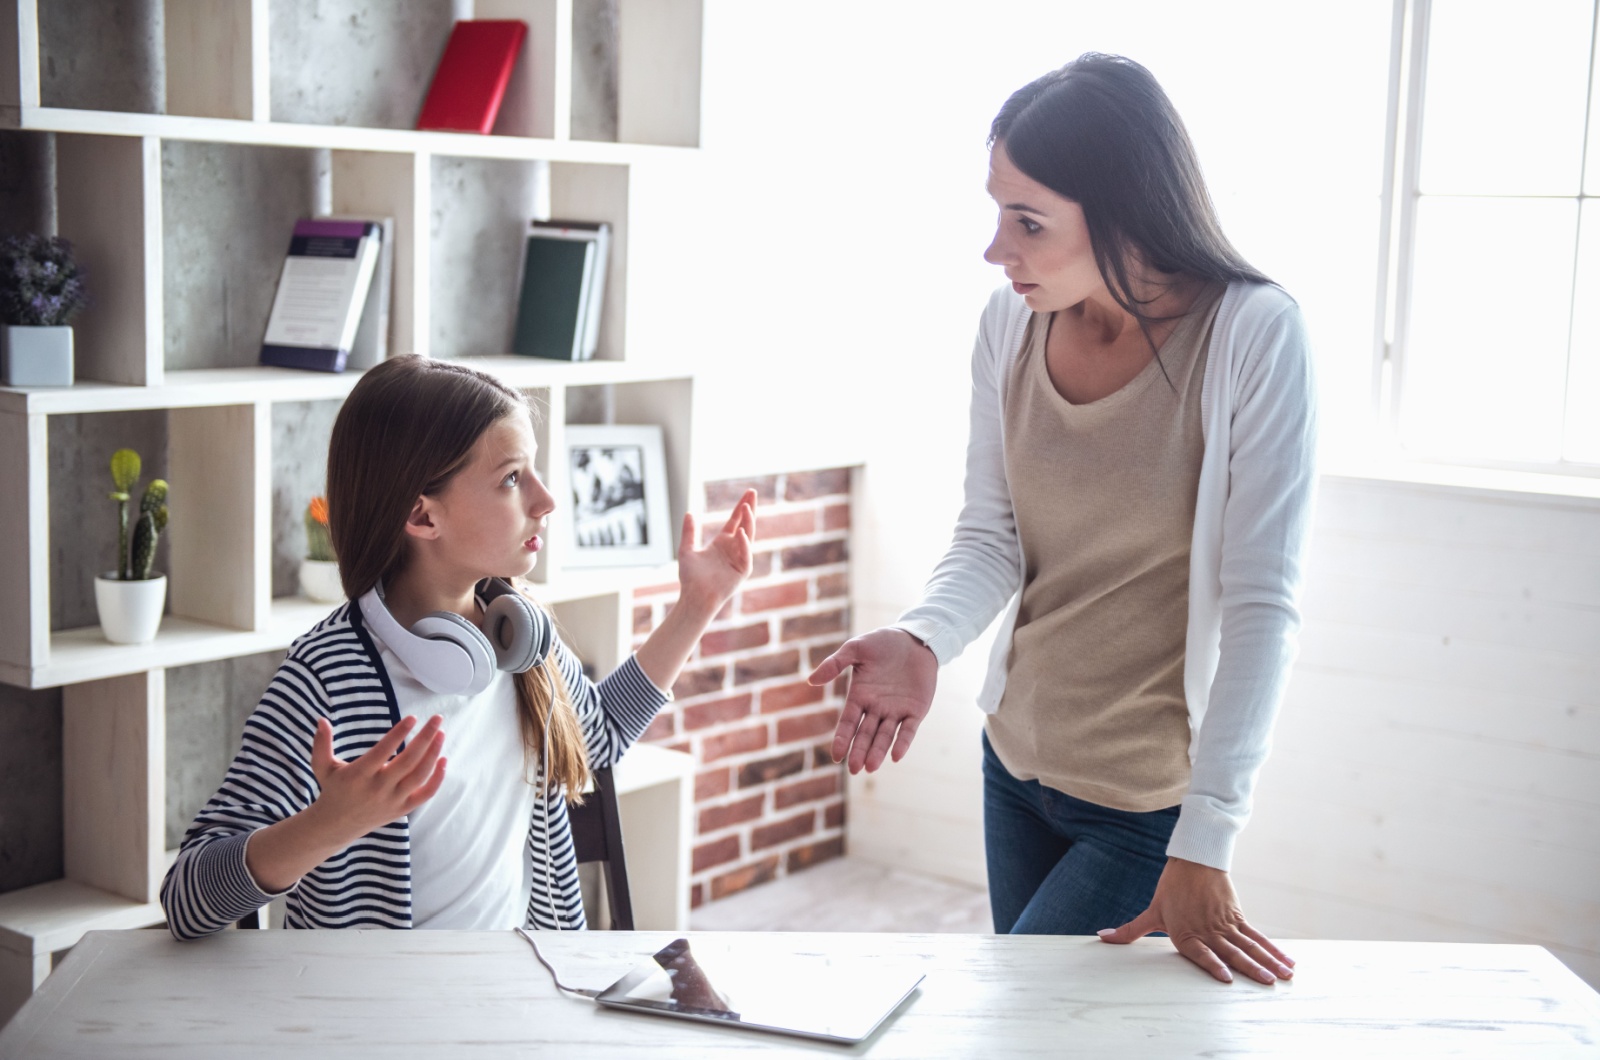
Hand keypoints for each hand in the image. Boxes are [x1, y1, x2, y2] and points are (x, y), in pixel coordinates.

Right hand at [308, 714, 447, 845]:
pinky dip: (437, 779)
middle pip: (408, 761)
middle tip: (437, 718)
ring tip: (441, 733)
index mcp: (359, 775)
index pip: (383, 751)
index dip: (398, 734)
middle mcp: (378, 788)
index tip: (412, 717)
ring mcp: (392, 800)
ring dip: (433, 754)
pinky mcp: (402, 809)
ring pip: (419, 776)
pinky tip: (443, 759)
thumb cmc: (333, 789)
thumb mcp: (322, 767)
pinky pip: (425, 794)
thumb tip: (321, 719)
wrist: (337, 825)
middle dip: (425, 738)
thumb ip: (322, 743)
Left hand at [676, 488, 755, 615]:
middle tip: (752, 492)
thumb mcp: (687, 550)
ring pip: (748, 536)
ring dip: (748, 521)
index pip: (735, 520)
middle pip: (745, 524)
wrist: (695, 597)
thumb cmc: (691, 578)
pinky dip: (744, 543)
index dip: (741, 507)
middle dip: (749, 508)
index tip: (748, 492)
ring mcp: (740, 558)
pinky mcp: (742, 570)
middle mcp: (734, 548)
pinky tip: (741, 533)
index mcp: (723, 542)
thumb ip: (689, 532)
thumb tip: (689, 513)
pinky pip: (745, 554)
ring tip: (746, 507)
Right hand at [809, 628, 936, 772]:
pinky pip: (908, 730)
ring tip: (870, 767)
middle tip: (854, 769)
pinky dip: (902, 743)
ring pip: (885, 736)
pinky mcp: (917, 710)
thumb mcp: (856, 649)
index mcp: (860, 696)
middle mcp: (876, 708)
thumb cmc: (883, 642)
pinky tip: (896, 756)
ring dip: (878, 752)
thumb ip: (835, 664)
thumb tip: (811, 681)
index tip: (837, 756)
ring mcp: (896, 711)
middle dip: (859, 751)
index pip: (848, 723)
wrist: (915, 638)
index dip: (842, 739)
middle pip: (865, 734)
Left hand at [1096, 857, 1294, 984]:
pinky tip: (1287, 961)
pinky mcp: (1238, 917)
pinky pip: (1257, 936)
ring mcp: (1225, 924)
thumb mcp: (1152, 911)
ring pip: (1250, 945)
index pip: (1201, 952)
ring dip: (1268, 961)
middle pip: (1232, 951)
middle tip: (1268, 983)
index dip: (1213, 964)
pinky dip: (1273, 949)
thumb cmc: (1171, 889)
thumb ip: (1130, 930)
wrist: (1194, 860)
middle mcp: (1208, 930)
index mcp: (1186, 933)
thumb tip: (1102, 938)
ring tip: (1284, 976)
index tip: (1227, 977)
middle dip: (1251, 968)